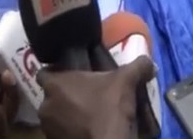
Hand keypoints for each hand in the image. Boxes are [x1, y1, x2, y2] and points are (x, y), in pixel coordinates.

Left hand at [37, 56, 154, 138]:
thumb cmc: (108, 110)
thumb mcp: (126, 83)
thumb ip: (137, 66)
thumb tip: (148, 61)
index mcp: (54, 84)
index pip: (44, 72)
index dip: (56, 72)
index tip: (71, 74)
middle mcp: (45, 104)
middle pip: (52, 95)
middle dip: (65, 96)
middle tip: (86, 96)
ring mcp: (48, 127)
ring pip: (55, 115)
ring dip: (67, 114)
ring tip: (88, 115)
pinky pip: (60, 133)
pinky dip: (70, 131)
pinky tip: (87, 131)